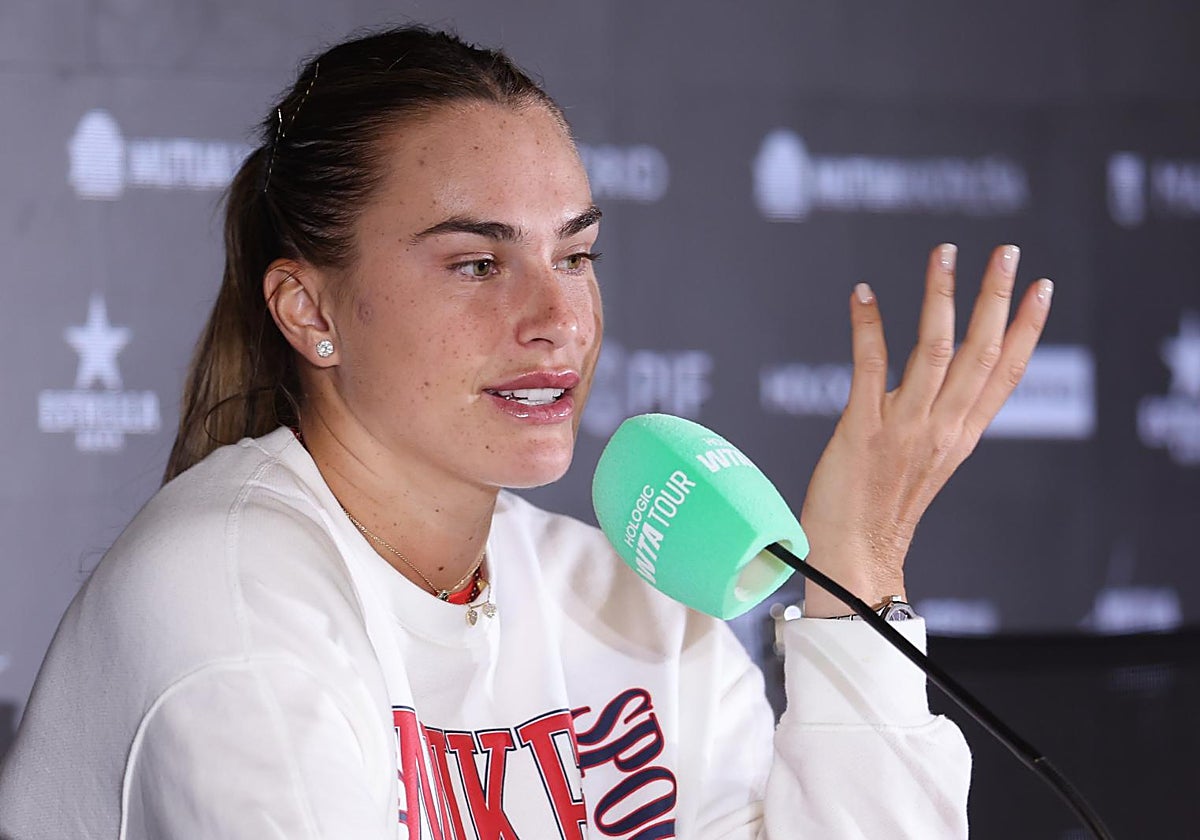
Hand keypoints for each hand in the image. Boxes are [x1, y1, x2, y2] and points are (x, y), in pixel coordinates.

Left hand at [799, 244, 1053, 616]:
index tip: (1042, 288)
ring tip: (945, 253)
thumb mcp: (924, 461)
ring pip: (933, 350)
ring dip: (940, 296)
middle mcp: (941, 429)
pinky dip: (868, 327)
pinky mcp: (862, 430)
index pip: (1005, 374)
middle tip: (1007, 251)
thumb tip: (932, 378)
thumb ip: (934, 420)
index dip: (1027, 329)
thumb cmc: (879, 512)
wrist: (853, 558)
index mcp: (960, 436)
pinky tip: (864, 294)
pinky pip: (869, 368)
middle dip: (996, 297)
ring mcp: (903, 428)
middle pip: (980, 352)